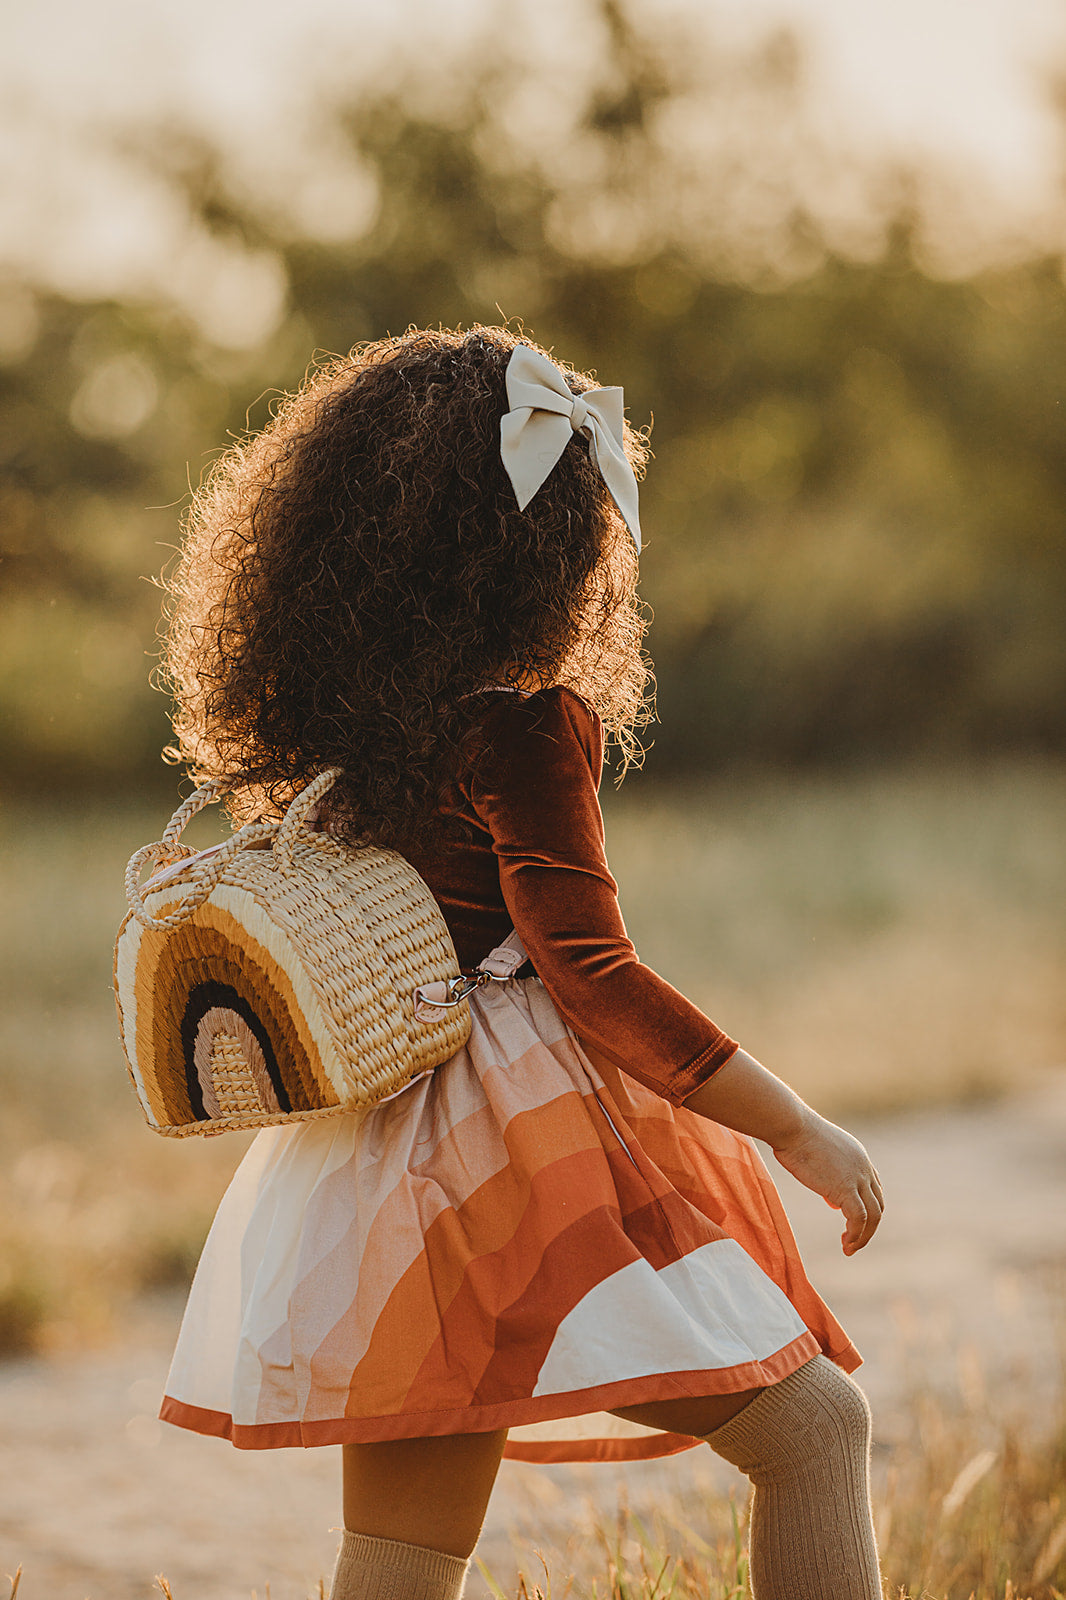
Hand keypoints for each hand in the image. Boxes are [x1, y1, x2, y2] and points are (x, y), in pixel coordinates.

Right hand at [771, 1110, 883, 1254]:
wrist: (792, 1127)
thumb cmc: (795, 1135)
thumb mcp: (818, 1156)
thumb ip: (830, 1177)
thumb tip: (833, 1201)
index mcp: (859, 1157)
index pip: (874, 1188)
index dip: (867, 1207)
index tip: (851, 1220)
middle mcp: (864, 1168)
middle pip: (877, 1205)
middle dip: (868, 1226)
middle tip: (852, 1240)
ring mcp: (858, 1178)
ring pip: (873, 1216)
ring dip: (863, 1236)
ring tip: (849, 1249)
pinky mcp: (846, 1189)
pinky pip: (858, 1220)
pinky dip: (855, 1235)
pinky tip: (845, 1244)